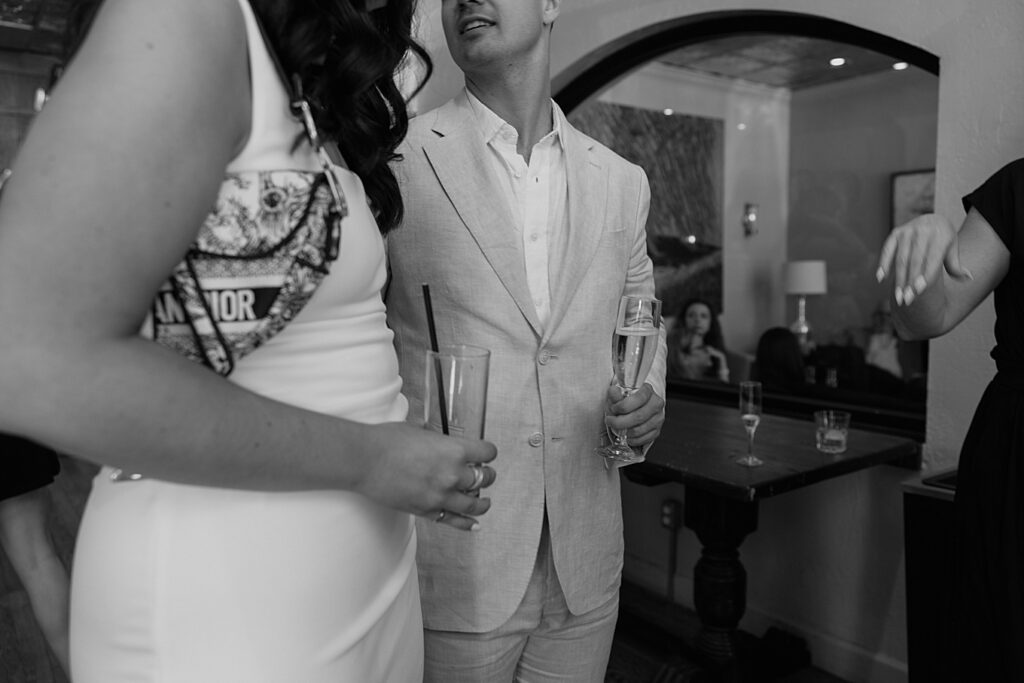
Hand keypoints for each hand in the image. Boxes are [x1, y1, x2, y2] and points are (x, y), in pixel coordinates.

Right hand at [359, 422, 496, 530]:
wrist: (365, 461)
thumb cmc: (387, 441)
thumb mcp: (419, 431)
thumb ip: (437, 441)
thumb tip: (441, 443)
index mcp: (454, 449)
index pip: (487, 453)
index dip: (488, 453)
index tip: (486, 455)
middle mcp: (453, 474)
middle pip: (485, 478)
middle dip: (487, 476)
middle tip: (485, 475)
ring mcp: (441, 495)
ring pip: (475, 504)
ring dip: (482, 502)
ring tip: (484, 501)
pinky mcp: (428, 511)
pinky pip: (454, 520)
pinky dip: (467, 524)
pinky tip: (474, 525)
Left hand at [604, 382, 665, 448]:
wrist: (636, 408)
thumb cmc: (626, 400)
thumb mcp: (618, 394)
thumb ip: (615, 394)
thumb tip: (613, 391)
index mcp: (648, 391)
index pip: (639, 398)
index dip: (623, 406)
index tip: (613, 409)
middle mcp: (656, 404)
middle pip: (638, 416)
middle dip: (619, 421)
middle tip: (610, 421)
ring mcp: (658, 418)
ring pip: (638, 430)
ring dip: (623, 431)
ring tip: (616, 428)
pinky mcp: (656, 431)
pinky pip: (642, 439)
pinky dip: (630, 439)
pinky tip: (624, 434)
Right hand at [876, 213, 972, 305]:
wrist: (933, 220)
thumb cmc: (944, 241)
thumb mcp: (953, 250)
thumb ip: (957, 266)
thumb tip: (969, 278)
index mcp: (941, 235)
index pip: (932, 260)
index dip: (924, 277)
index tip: (917, 293)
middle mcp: (924, 231)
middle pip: (915, 262)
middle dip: (909, 282)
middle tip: (906, 301)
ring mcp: (908, 230)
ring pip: (901, 259)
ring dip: (898, 279)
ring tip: (898, 297)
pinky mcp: (896, 232)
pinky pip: (888, 249)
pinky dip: (883, 264)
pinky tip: (881, 278)